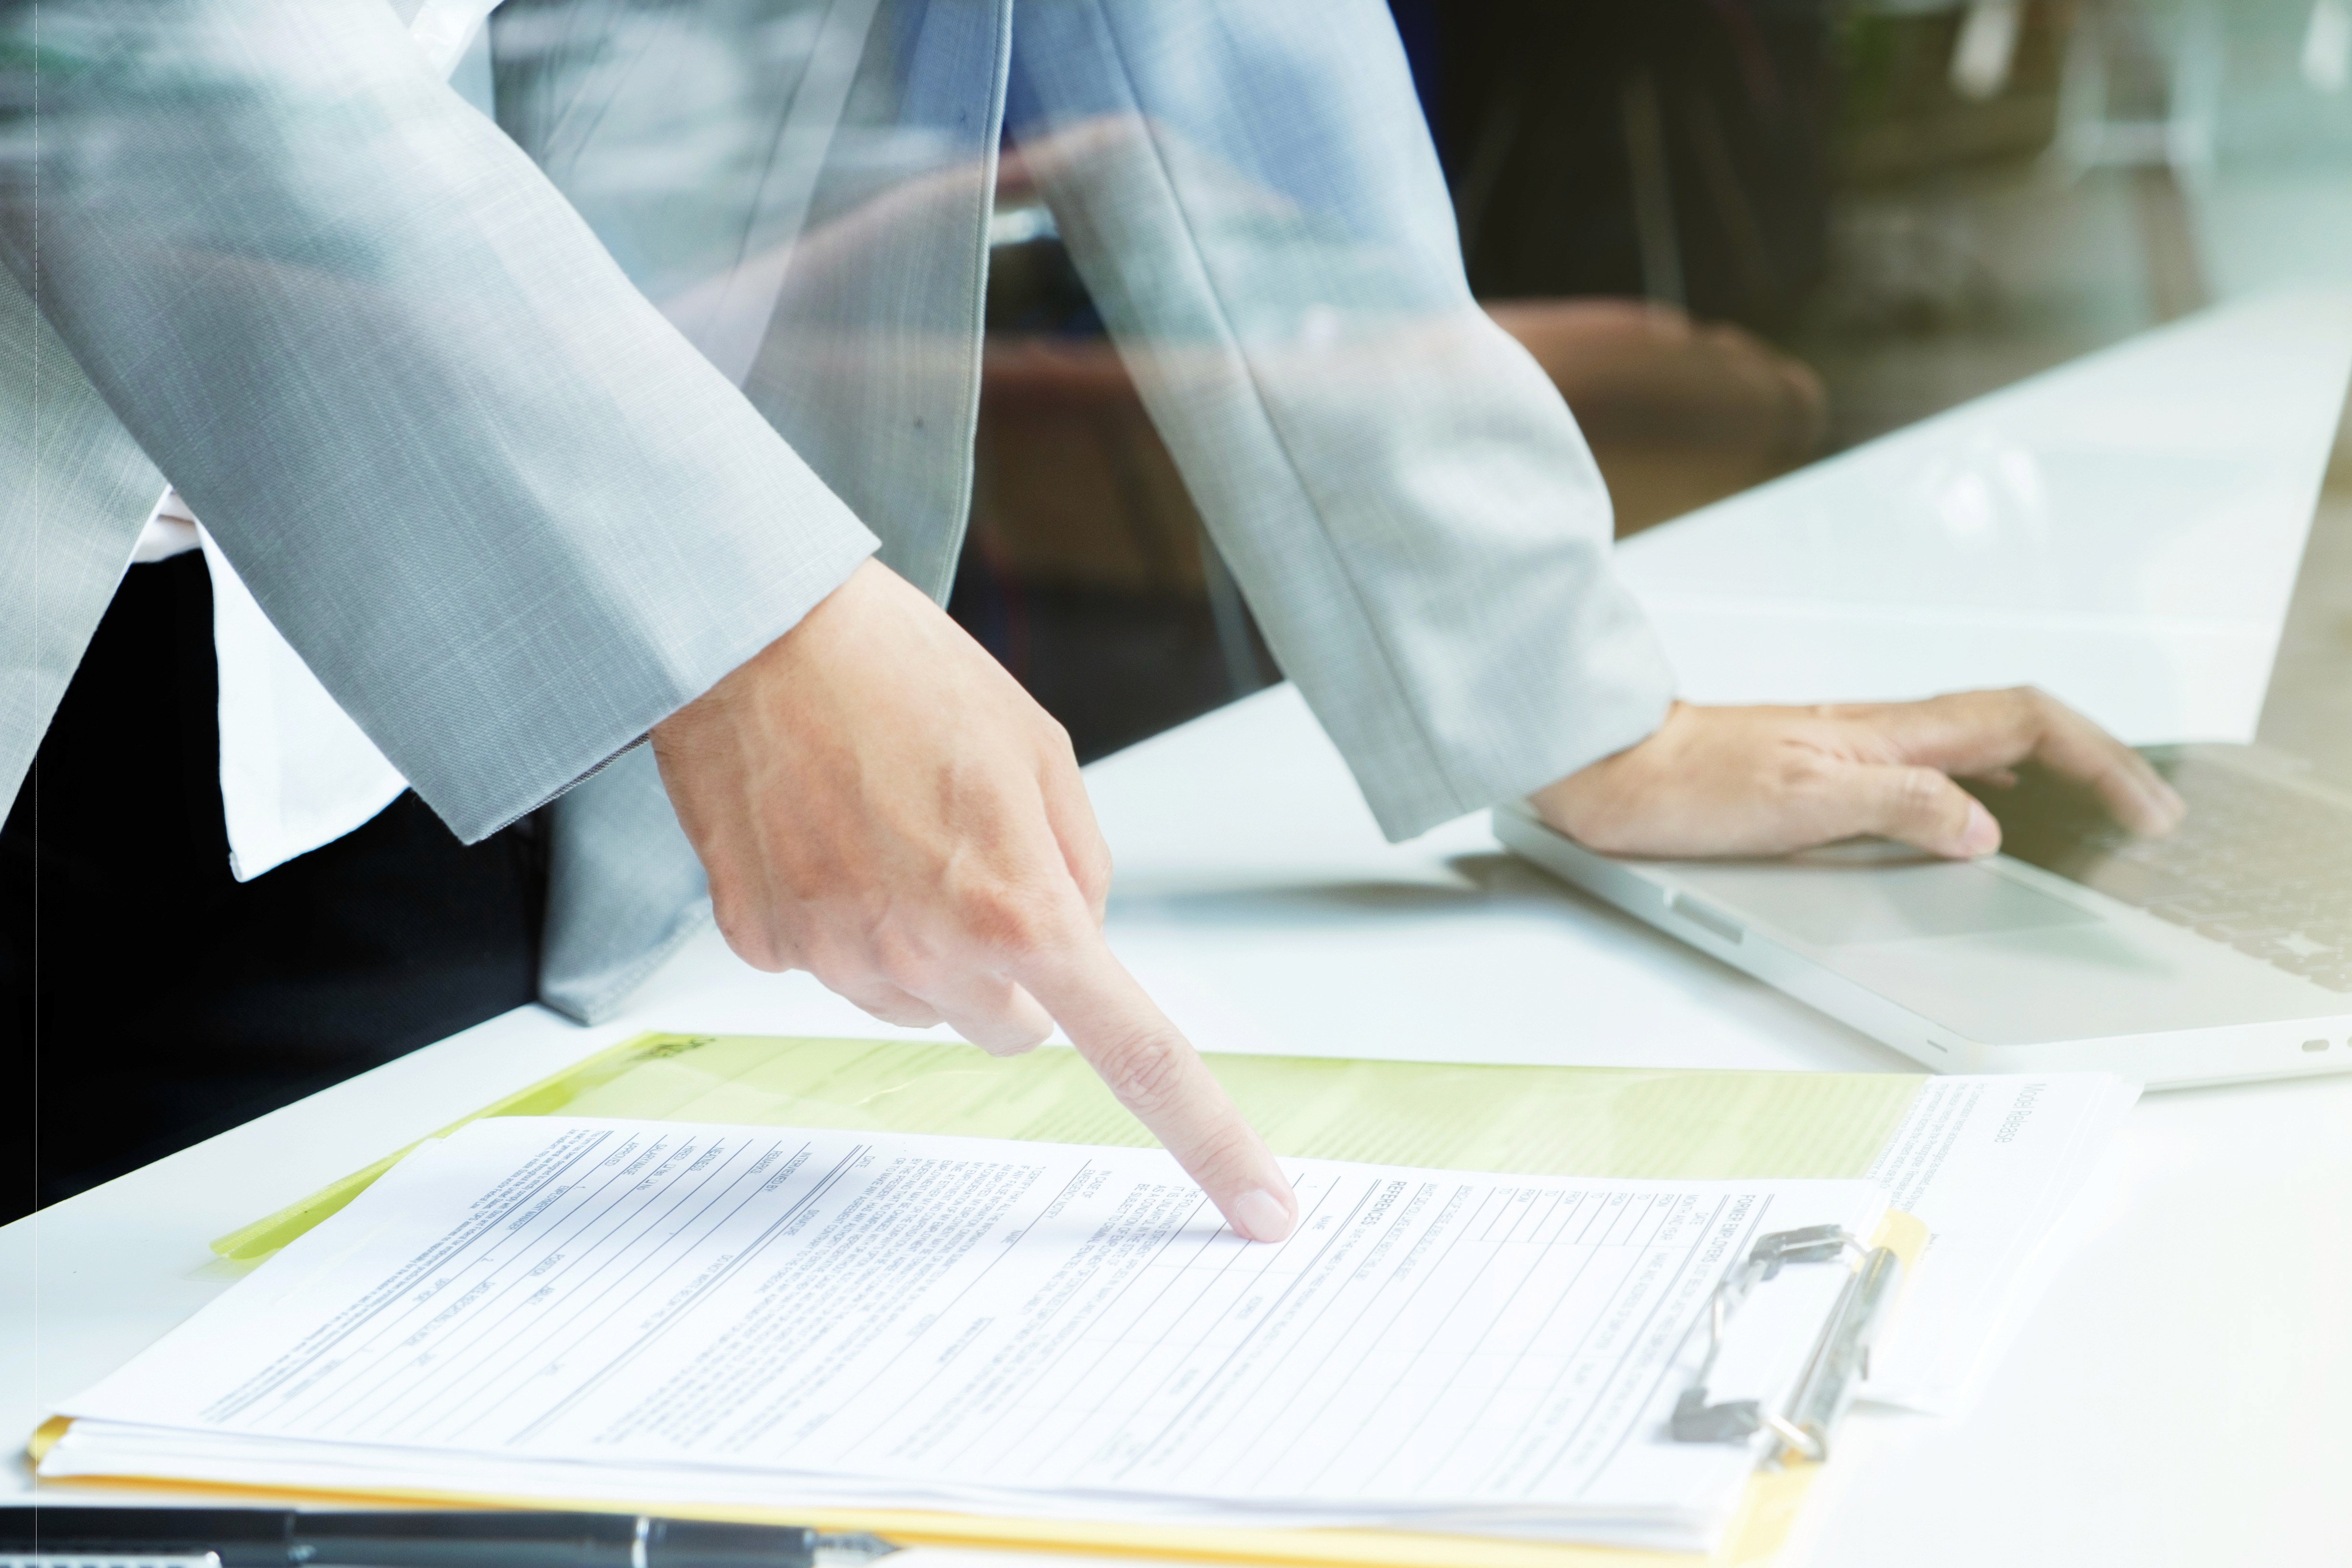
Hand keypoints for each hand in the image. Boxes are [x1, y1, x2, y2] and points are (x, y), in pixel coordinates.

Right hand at [651, 559, 1297, 1240]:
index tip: (1263, 1208)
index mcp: (1019, 909)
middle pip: (1012, 1027)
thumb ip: (1078, 868)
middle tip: (977, 865)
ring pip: (920, 1003)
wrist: (751, 629)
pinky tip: (824, 835)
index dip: (1209, 1138)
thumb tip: (1075, 941)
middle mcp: (925, 955)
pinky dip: (843, 918)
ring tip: (887, 828)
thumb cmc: (903, 673)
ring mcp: (833, 958)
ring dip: (924, 944)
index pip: (1136, 1054)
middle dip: (1015, 969)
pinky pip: (833, 967)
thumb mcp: (1040, 755)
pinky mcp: (760, 944)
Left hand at [1531, 688, 2185, 858]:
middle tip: (2141, 810)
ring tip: (2091, 810)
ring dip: (2043, 773)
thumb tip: (1983, 828)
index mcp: (1883, 732)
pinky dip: (1978, 793)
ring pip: (1972, 748)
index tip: (2145, 804)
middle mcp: (1874, 734)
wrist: (1603, 768)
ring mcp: (1849, 752)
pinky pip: (1925, 775)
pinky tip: (1977, 824)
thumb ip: (1900, 806)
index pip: (2021, 722)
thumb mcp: (1802, 801)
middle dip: (2090, 761)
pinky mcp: (1818, 776)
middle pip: (2011, 728)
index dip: (2097, 758)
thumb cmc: (1680, 782)